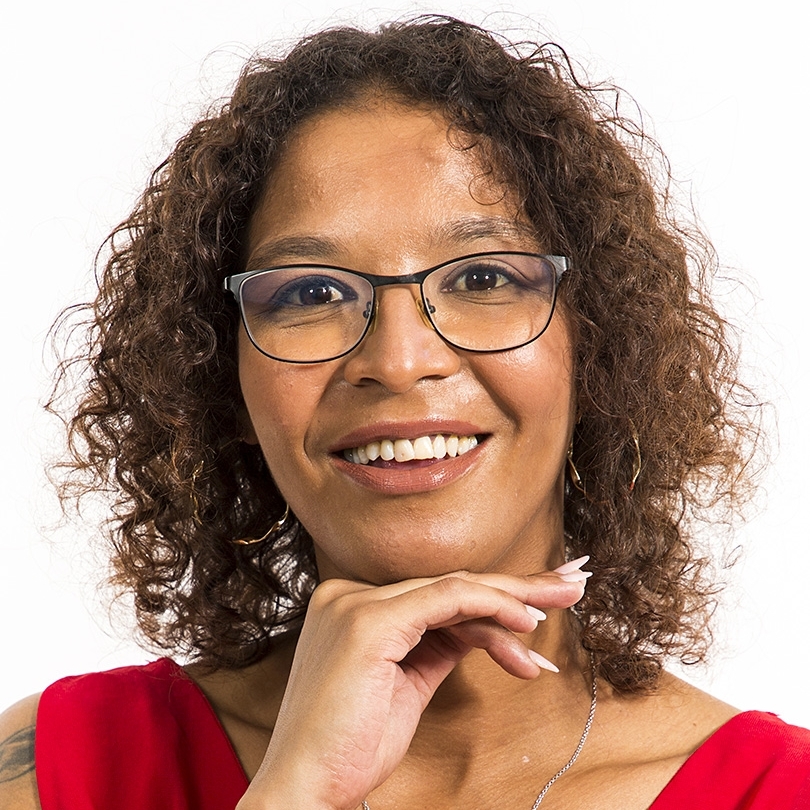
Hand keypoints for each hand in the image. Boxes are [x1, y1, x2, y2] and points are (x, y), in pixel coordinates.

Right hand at [237, 564, 588, 809]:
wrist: (305, 787)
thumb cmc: (352, 746)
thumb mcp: (406, 686)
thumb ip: (437, 647)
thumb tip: (486, 629)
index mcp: (352, 607)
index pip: (435, 594)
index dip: (493, 594)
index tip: (539, 599)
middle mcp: (348, 595)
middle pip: (448, 585)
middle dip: (515, 585)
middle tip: (569, 583)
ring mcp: (355, 604)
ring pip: (453, 590)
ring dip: (513, 601)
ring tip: (560, 606)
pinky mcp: (368, 621)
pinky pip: (445, 600)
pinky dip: (490, 607)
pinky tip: (523, 623)